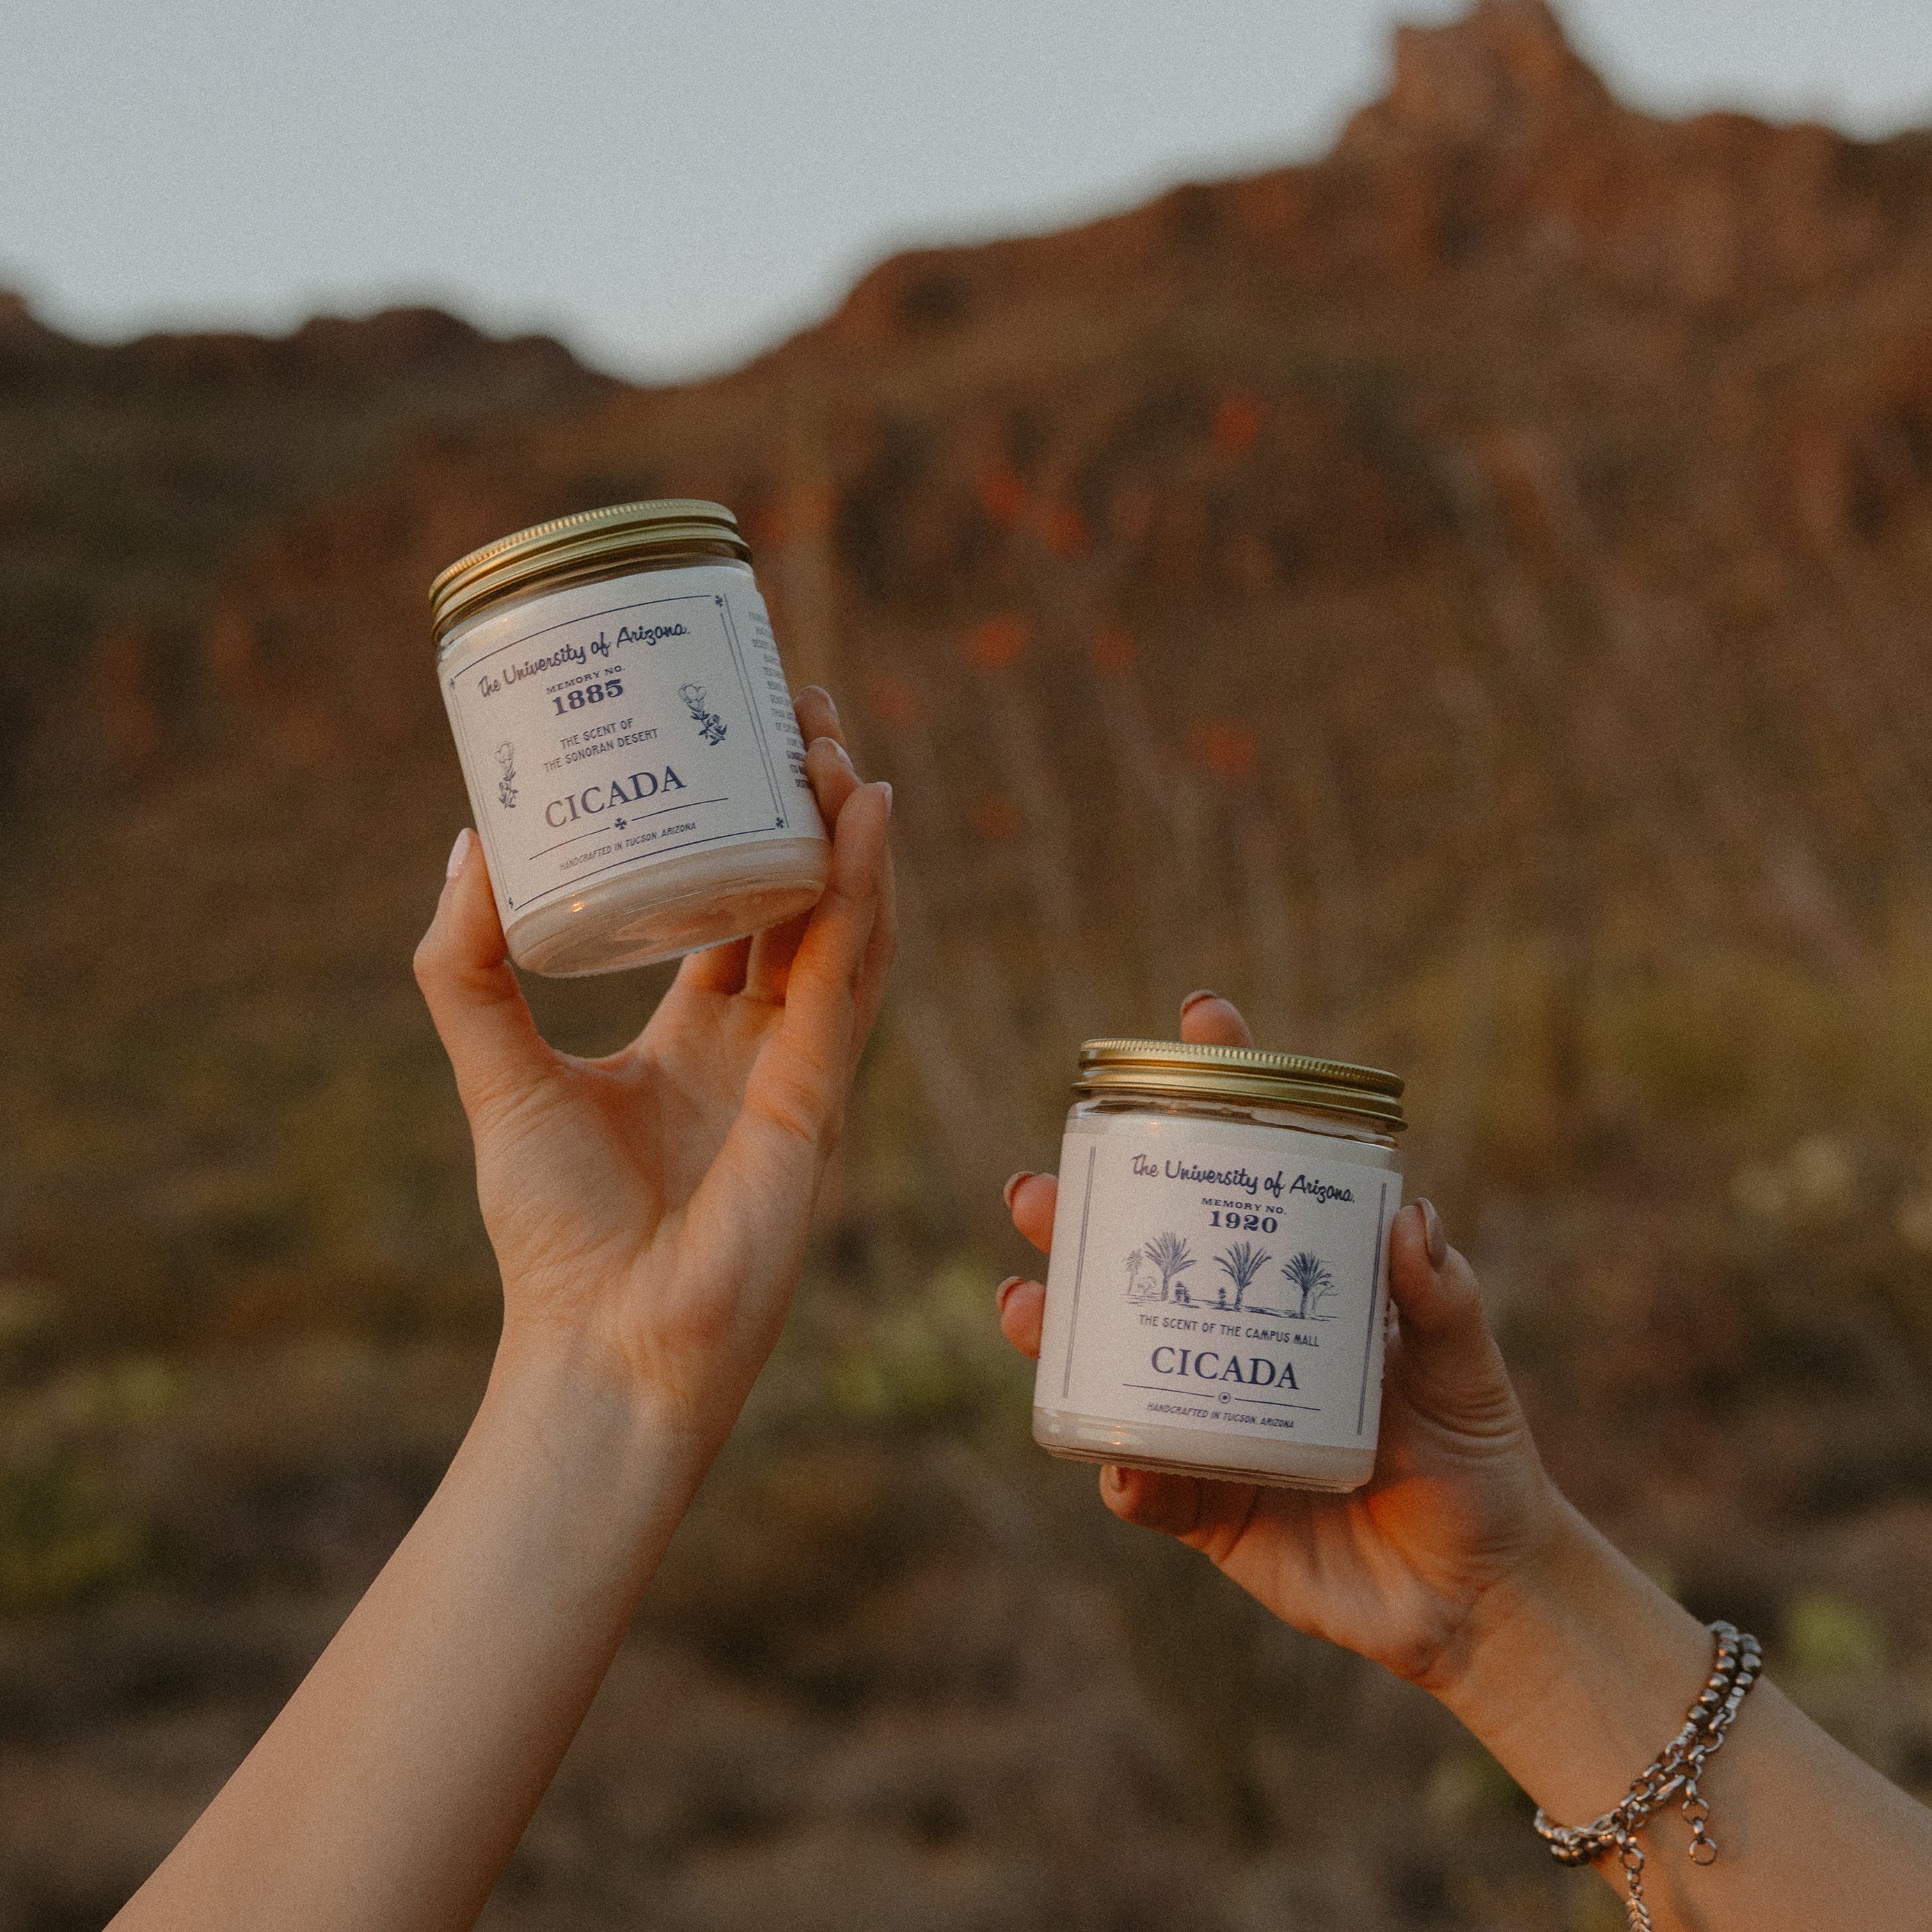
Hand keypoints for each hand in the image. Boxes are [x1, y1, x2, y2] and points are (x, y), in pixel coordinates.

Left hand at [414, 687, 894, 1461]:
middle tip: (799, 709)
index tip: (738, 739)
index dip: (747, 828)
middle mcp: (763, 1048)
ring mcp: (803, 1071)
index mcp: (699, 1042)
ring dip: (846, 831)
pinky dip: (862, 892)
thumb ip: (469, 968)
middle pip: (804, 900)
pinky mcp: (821, 1097)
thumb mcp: (499, 1073)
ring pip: (846, 924)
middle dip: (808, 807)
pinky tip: (859, 815)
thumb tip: (469, 840)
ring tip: (828, 739)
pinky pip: (851, 975)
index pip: (738, 911)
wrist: (602, 1345)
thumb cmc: (555, 1235)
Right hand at [997, 991, 1562, 1690]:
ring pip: (1109, 1356)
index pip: (1256, 1166)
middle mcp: (1235, 1330)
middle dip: (1078, 1218)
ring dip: (1056, 1329)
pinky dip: (1122, 1473)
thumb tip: (1412, 1222)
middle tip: (1037, 1192)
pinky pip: (1143, 1484)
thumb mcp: (1466, 1364)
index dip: (1221, 1087)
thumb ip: (1444, 1299)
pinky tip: (1113, 1465)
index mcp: (1297, 1278)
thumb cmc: (1476, 1454)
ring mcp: (1209, 1411)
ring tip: (1024, 1305)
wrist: (1478, 1594)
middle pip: (1141, 1255)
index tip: (1197, 1016)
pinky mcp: (1204, 1503)